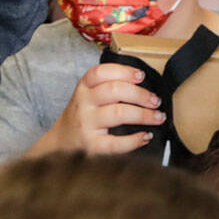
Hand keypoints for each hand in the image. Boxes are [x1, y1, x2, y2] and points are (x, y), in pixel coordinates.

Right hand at [41, 62, 163, 155]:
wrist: (60, 144)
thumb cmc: (82, 117)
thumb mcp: (87, 96)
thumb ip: (108, 87)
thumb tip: (144, 86)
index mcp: (83, 88)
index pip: (101, 72)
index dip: (124, 71)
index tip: (141, 76)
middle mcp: (83, 103)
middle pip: (115, 90)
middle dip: (141, 94)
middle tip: (156, 101)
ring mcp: (87, 125)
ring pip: (119, 113)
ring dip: (144, 114)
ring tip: (158, 117)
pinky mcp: (92, 146)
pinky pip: (116, 143)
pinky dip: (135, 140)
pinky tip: (145, 136)